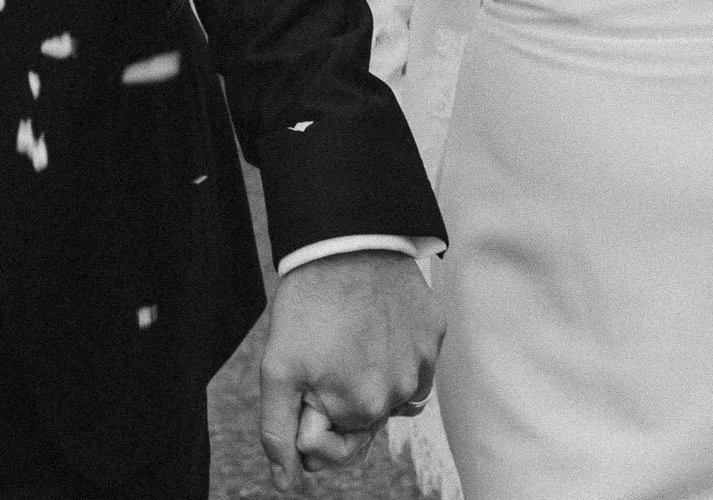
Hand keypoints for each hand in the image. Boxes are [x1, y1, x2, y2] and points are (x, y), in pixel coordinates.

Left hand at [259, 250, 441, 493]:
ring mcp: (422, 362)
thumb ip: (279, 433)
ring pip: (390, 391)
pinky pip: (415, 360)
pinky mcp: (435, 332)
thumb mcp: (277, 368)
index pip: (333, 447)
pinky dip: (396, 349)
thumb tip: (289, 482)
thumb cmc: (309, 302)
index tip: (303, 384)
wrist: (347, 237)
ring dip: (369, 375)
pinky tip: (376, 322)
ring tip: (351, 334)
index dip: (309, 420)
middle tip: (325, 355)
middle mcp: (400, 394)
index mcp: (361, 409)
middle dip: (339, 400)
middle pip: (363, 421)